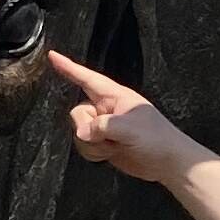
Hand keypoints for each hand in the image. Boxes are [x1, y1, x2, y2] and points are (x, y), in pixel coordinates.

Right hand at [48, 48, 201, 183]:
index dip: (69, 67)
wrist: (167, 163)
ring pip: (79, 132)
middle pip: (77, 113)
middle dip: (87, 129)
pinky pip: (84, 146)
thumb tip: (81, 133)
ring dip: (93, 145)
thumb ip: (102, 127)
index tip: (52, 56)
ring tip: (114, 147)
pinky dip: (94, 153)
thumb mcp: (130, 129)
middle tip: (109, 138)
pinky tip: (111, 154)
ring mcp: (105, 127)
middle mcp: (107, 109)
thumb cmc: (156, 139)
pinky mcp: (104, 143)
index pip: (87, 78)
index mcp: (115, 96)